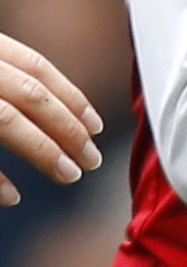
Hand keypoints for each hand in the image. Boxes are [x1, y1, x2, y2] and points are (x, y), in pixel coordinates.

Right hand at [0, 31, 98, 202]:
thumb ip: (4, 74)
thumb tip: (45, 104)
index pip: (36, 68)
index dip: (70, 97)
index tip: (97, 126)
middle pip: (31, 96)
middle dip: (68, 129)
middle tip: (93, 160)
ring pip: (7, 120)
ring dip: (44, 151)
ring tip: (70, 175)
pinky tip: (13, 197)